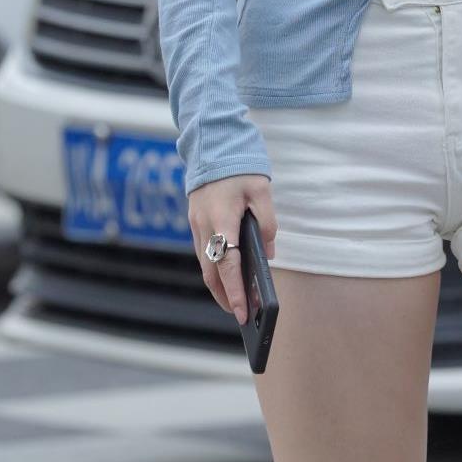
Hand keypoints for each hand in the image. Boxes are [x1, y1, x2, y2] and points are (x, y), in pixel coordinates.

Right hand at [189, 173, 276, 323]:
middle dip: (226, 297)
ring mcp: (195, 225)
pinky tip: (227, 278)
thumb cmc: (240, 167)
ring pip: (204, 266)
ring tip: (237, 303)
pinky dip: (214, 270)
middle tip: (242, 316)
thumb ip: (267, 223)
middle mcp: (204, 226)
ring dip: (218, 286)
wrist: (211, 144)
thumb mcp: (262, 191)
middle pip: (211, 273)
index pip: (228, 264)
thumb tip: (268, 254)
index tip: (243, 312)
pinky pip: (203, 254)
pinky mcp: (194, 223)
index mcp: (221, 218)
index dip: (236, 291)